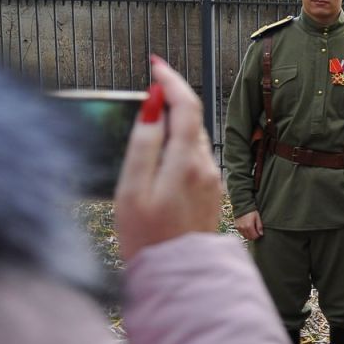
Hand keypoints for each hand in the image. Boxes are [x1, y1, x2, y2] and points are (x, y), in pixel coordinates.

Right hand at [115, 55, 222, 260]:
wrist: (180, 278)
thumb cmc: (148, 238)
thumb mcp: (132, 189)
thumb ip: (143, 145)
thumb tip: (152, 108)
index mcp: (186, 161)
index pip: (186, 105)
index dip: (172, 80)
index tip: (155, 64)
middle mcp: (206, 167)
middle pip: (191, 120)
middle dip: (171, 101)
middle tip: (146, 91)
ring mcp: (212, 180)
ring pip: (194, 138)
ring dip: (175, 124)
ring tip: (149, 124)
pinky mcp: (211, 192)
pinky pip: (196, 158)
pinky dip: (180, 146)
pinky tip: (162, 158)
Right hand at [235, 209, 263, 240]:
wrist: (243, 205)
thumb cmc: (251, 211)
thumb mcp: (257, 217)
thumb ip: (259, 226)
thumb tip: (261, 234)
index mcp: (249, 226)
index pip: (254, 236)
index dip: (258, 235)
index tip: (259, 233)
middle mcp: (243, 228)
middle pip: (249, 238)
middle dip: (253, 236)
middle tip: (256, 232)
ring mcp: (239, 228)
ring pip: (245, 236)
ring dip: (249, 235)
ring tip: (252, 230)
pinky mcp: (236, 226)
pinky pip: (241, 233)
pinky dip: (244, 232)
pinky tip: (247, 228)